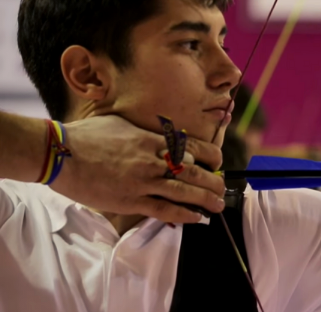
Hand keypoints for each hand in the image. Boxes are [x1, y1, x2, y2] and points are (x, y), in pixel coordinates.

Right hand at [49, 115, 225, 223]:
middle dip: (213, 181)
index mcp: (151, 139)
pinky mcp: (131, 200)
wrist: (60, 154)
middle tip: (222, 187)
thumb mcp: (121, 123)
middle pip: (194, 171)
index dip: (211, 156)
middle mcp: (152, 160)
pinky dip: (184, 215)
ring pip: (184, 191)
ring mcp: (143, 182)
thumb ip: (144, 131)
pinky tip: (196, 218)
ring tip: (218, 205)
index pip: (191, 147)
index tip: (218, 162)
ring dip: (205, 199)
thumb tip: (160, 135)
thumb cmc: (86, 136)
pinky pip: (164, 210)